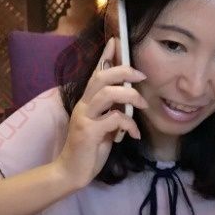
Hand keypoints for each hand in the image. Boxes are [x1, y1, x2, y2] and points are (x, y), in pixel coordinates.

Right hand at [54, 38, 146, 189]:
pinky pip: (115, 119)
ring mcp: (84, 117)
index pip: (95, 73)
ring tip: (143, 105)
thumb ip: (111, 114)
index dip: (105, 56)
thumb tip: (127, 106)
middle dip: (123, 71)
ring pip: (108, 94)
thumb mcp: (102, 129)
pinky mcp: (88, 132)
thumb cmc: (88, 151)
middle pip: (101, 77)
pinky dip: (129, 124)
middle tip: (141, 76)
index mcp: (86, 103)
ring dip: (130, 96)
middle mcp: (83, 105)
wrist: (71, 172)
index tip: (116, 41)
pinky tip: (134, 135)